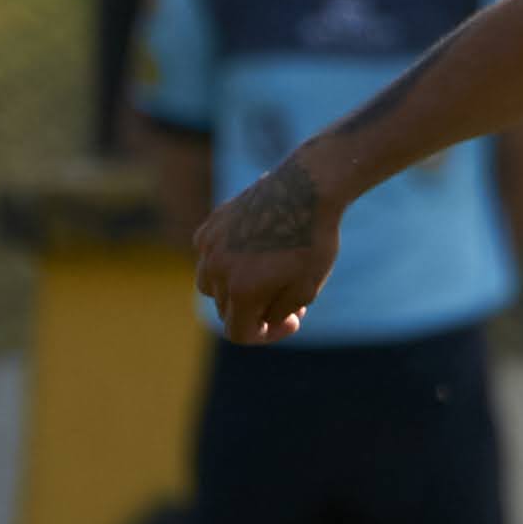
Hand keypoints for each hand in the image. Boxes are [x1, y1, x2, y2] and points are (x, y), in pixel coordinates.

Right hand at [192, 161, 341, 344]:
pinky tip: (253, 252)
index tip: (292, 320)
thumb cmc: (313, 240)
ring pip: (211, 285)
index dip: (267, 335)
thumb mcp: (306, 289)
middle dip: (256, 310)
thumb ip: (277, 314)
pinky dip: (226, 262)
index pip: (239, 334)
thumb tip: (260, 321)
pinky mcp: (209, 226)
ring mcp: (209, 247)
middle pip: (227, 311)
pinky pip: (209, 257)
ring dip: (235, 289)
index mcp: (241, 291)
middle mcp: (216, 270)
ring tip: (267, 276)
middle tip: (289, 296)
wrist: (307, 188)